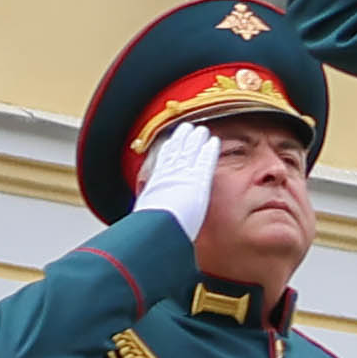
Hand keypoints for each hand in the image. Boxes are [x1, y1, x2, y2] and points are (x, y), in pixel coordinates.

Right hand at [141, 119, 226, 236]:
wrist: (158, 228)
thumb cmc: (150, 230)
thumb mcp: (143, 219)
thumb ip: (147, 216)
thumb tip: (142, 225)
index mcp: (155, 185)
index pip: (162, 163)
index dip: (167, 151)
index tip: (169, 143)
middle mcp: (168, 175)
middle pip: (176, 151)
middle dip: (181, 138)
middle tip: (185, 128)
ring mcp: (184, 175)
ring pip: (190, 151)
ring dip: (196, 139)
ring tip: (201, 130)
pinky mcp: (199, 179)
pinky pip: (205, 160)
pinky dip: (209, 150)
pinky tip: (214, 141)